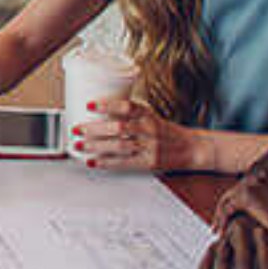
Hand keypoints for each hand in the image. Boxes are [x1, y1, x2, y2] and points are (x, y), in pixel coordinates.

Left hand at [72, 98, 198, 171]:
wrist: (191, 148)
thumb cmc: (164, 130)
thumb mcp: (150, 116)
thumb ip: (128, 114)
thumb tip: (95, 110)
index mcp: (148, 114)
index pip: (127, 107)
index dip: (107, 105)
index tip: (89, 105)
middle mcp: (149, 129)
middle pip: (119, 129)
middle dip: (94, 129)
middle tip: (76, 129)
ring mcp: (150, 147)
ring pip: (119, 146)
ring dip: (95, 147)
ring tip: (78, 146)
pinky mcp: (149, 162)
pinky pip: (124, 163)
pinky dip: (106, 163)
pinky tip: (92, 161)